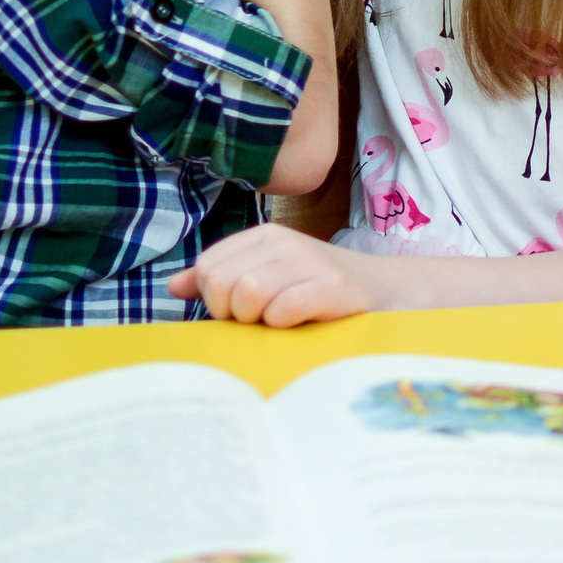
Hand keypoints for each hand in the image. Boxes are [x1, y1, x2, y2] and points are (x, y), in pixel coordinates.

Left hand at [169, 224, 383, 324]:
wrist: (388, 293)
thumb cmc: (320, 292)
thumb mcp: (269, 278)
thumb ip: (222, 279)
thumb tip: (174, 286)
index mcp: (263, 237)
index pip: (208, 268)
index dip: (216, 300)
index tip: (243, 312)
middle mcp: (284, 242)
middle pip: (222, 282)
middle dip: (234, 312)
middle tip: (263, 320)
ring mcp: (309, 261)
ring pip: (248, 294)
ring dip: (260, 320)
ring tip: (282, 321)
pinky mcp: (332, 286)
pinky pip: (282, 310)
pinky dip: (285, 324)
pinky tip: (302, 322)